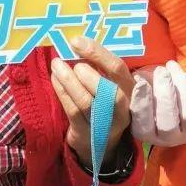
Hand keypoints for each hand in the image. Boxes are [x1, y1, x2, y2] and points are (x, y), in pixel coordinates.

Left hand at [50, 37, 132, 166]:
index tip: (77, 41)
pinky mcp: (86, 134)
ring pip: (86, 103)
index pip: (118, 70)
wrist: (102, 144)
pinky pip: (72, 111)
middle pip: (109, 92)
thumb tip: (78, 43)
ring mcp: (105, 125)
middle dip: (88, 73)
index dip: (98, 54)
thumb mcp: (112, 86)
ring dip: (69, 81)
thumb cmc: (106, 104)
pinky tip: (55, 79)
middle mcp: (122, 110)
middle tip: (71, 61)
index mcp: (130, 90)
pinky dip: (62, 93)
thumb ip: (101, 68)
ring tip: (56, 65)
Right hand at [130, 62, 185, 145]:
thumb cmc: (152, 96)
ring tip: (172, 67)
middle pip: (168, 122)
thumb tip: (136, 77)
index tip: (141, 82)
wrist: (176, 106)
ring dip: (181, 85)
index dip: (143, 103)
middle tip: (161, 70)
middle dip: (164, 92)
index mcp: (146, 134)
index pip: (143, 125)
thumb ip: (134, 87)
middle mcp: (169, 140)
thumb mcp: (138, 93)